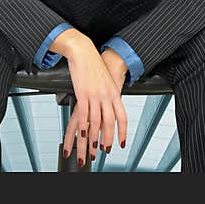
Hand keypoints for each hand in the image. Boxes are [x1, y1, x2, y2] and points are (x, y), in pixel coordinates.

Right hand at [53, 31, 127, 166]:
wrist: (85, 52)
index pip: (122, 117)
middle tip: (103, 151)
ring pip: (95, 123)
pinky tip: (81, 135)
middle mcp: (106, 96)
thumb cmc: (95, 66)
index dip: (122, 132)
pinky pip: (83, 114)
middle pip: (109, 123)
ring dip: (93, 139)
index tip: (121, 144)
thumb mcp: (106, 82)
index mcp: (114, 93)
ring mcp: (95, 96)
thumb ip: (109, 96)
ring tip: (91, 150)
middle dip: (106, 140)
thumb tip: (108, 108)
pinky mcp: (82, 94)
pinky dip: (83, 127)